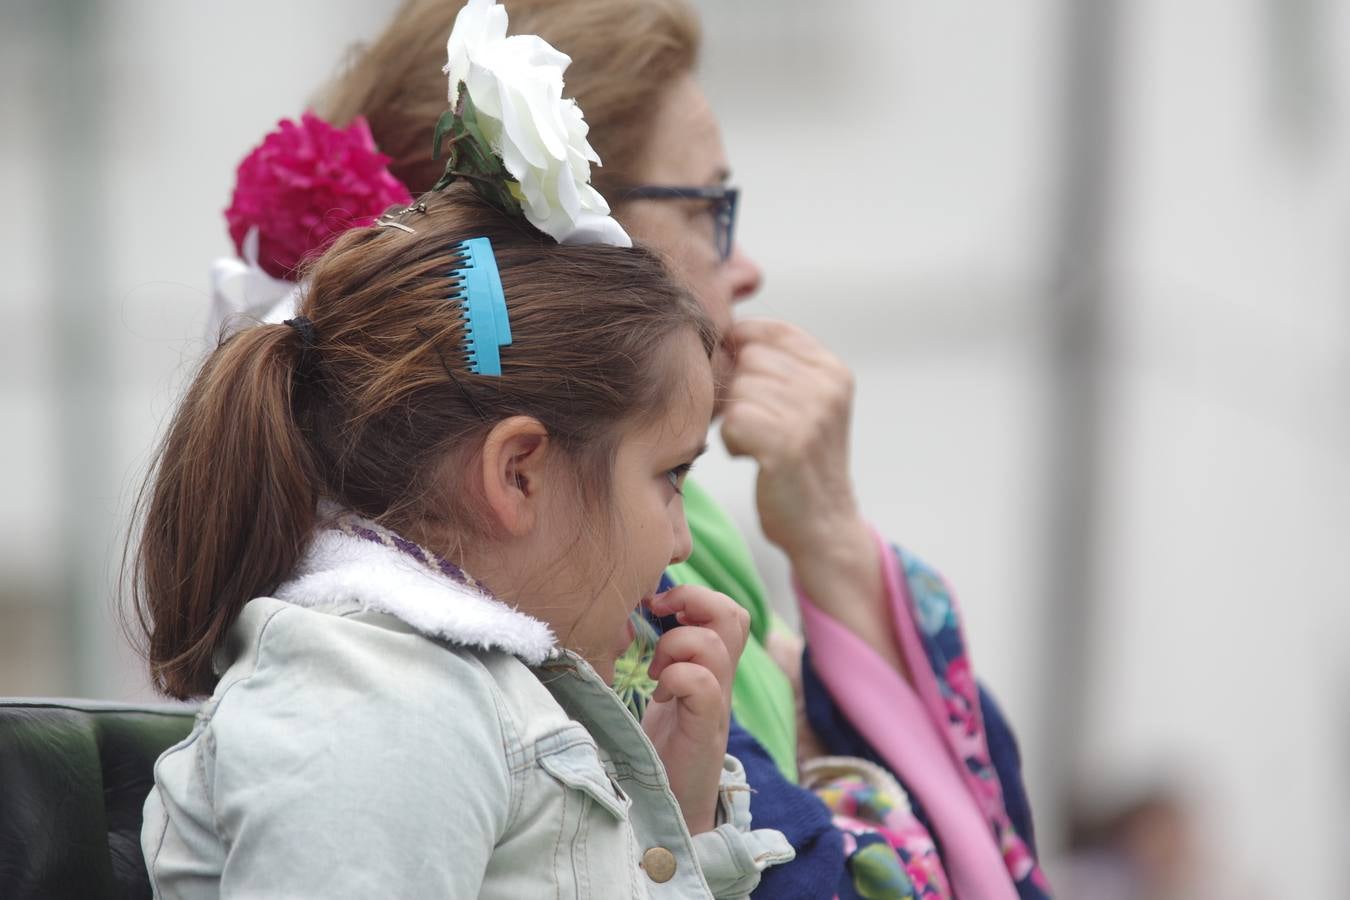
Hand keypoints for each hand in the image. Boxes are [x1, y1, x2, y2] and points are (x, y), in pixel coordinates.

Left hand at [641, 585, 749, 833]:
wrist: (671, 808)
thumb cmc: (661, 749)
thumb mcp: (662, 693)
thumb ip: (662, 658)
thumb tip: (625, 619)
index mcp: (712, 667)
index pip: (728, 610)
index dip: (696, 594)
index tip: (657, 605)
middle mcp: (721, 680)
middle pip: (733, 614)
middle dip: (693, 601)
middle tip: (660, 619)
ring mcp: (717, 704)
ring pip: (714, 644)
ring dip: (675, 645)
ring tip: (656, 670)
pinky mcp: (705, 729)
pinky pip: (701, 683)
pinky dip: (675, 678)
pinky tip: (660, 695)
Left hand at [722, 319, 904, 675]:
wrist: (822, 525)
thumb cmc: (800, 461)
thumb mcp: (806, 403)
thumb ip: (778, 364)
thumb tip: (725, 330)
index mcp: (832, 369)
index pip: (767, 331)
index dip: (741, 355)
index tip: (746, 388)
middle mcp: (827, 387)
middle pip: (747, 359)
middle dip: (739, 391)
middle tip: (757, 424)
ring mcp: (810, 415)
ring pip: (737, 390)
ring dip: (736, 418)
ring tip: (759, 442)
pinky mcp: (788, 445)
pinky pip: (733, 421)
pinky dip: (733, 441)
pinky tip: (752, 457)